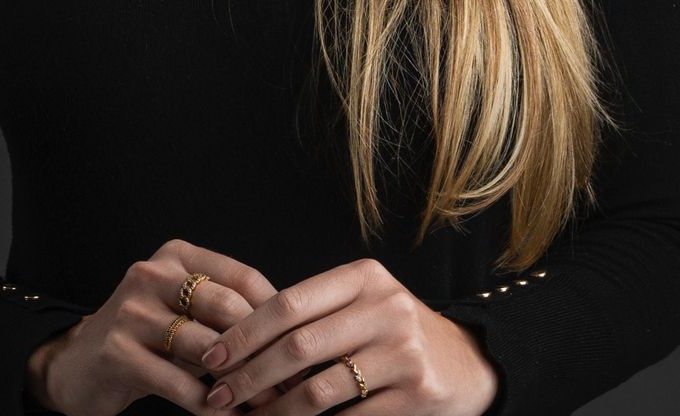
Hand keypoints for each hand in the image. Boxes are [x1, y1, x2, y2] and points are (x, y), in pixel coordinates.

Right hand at [33, 237, 294, 414]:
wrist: (78, 365)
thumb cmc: (149, 339)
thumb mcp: (185, 313)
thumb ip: (226, 312)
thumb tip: (290, 336)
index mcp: (178, 255)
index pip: (242, 277)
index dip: (275, 314)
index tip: (300, 346)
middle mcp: (153, 273)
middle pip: (227, 307)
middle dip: (261, 349)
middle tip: (287, 382)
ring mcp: (132, 310)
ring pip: (206, 346)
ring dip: (239, 382)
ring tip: (263, 405)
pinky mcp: (117, 350)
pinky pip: (177, 381)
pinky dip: (207, 403)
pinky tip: (223, 415)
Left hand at [196, 257, 499, 414]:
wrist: (468, 362)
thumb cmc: (395, 333)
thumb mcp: (362, 305)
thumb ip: (314, 315)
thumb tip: (236, 343)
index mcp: (363, 277)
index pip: (288, 302)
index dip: (244, 332)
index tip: (211, 357)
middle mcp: (385, 307)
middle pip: (298, 345)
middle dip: (249, 375)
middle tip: (216, 398)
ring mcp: (403, 351)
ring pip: (319, 389)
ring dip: (274, 413)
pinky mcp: (417, 393)